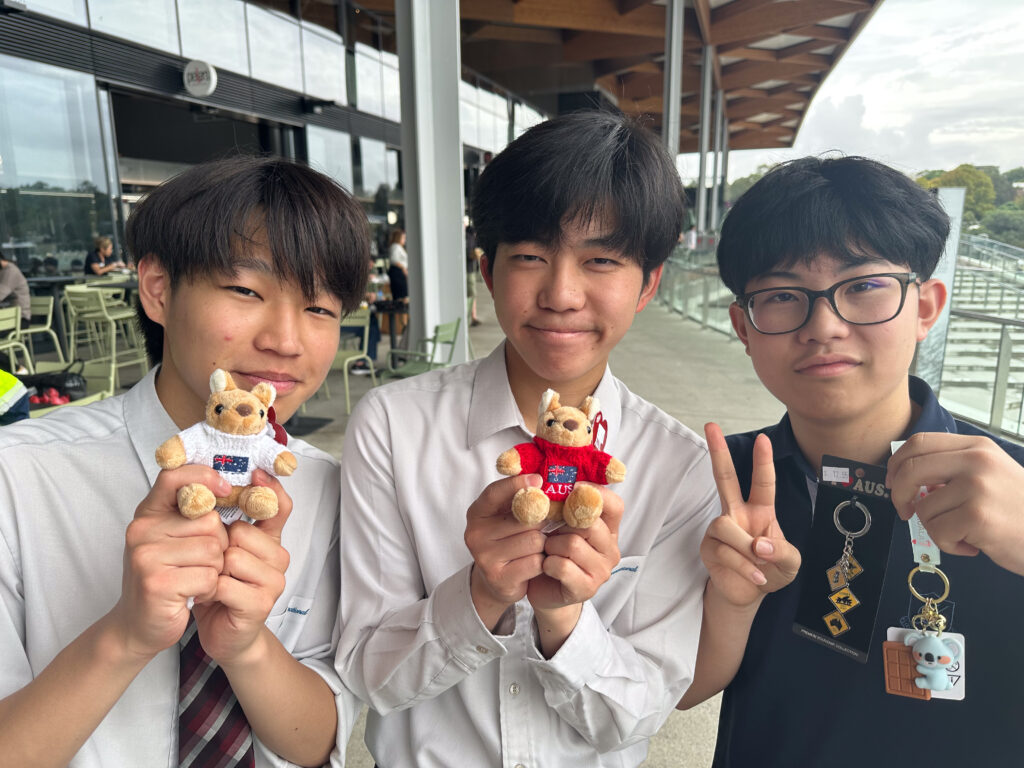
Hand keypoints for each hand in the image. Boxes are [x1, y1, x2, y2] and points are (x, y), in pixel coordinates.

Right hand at [108, 466, 229, 660]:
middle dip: (217, 544)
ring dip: (214, 569)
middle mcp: (142, 531)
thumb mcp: (172, 539)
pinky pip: (208, 576)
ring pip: (213, 550)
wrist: (136, 627)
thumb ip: (191, 513)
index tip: (225, 489)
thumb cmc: (163, 578)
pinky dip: (208, 589)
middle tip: (198, 563)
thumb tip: (228, 487)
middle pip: (209, 521)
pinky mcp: (157, 583)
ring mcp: (146, 557)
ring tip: (194, 579)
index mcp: (147, 514)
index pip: (173, 476)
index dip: (204, 476)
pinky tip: (192, 594)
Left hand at [194, 470, 292, 664]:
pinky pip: (225, 584)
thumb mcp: (224, 549)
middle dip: (217, 546)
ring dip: (211, 570)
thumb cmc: (220, 587)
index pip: (280, 506)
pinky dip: (209, 591)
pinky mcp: (261, 604)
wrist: (223, 634)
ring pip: (233, 557)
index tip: (256, 473)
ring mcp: (274, 581)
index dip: (270, 489)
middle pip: (242, 532)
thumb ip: (227, 519)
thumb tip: (211, 483)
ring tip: (210, 581)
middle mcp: (279, 557)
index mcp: (271, 539)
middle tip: (212, 565)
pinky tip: (210, 598)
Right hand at [465, 475, 546, 629]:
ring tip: (537, 548)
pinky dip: (542, 562)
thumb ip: (518, 499)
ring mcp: (485, 557)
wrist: (498, 582)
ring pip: (534, 540)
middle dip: (541, 522)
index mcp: (477, 513)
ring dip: (543, 544)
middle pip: (525, 519)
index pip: (494, 493)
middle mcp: (475, 534)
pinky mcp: (498, 578)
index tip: (538, 479)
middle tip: (544, 527)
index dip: (516, 484)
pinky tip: (536, 563)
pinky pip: (536, 562)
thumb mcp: (506, 516)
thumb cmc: (508, 541)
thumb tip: (540, 479)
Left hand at [527, 484, 621, 611]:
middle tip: (549, 530)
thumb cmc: (552, 551)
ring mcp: (602, 571)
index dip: (593, 493)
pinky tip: (546, 566)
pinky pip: (562, 566)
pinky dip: (548, 563)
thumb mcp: (560, 524)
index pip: (614, 504)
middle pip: (588, 523)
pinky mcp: (587, 588)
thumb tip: (549, 481)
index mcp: (609, 529)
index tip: (570, 489)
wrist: (545, 590)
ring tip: (547, 550)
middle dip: (560, 524)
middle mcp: (611, 549)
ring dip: (551, 545)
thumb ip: (564, 505)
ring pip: (573, 544)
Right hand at [701, 423, 799, 606]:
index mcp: (760, 511)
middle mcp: (737, 513)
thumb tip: (760, 543)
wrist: (749, 594)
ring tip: (759, 565)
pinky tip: (754, 576)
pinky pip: (724, 551)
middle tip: (710, 425)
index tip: (763, 439)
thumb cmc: (771, 570)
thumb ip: (783, 551)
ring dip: (747, 550)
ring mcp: (720, 529)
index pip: (762, 482)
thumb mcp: (791, 563)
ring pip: (727, 527)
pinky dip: (744, 567)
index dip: (763, 461)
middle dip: (718, 451)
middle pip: (724, 477)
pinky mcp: (708, 547)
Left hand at [888, 432, 1023, 575]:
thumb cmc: (1019, 510)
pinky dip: (950, 544)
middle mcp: (976, 461)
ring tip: (966, 532)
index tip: (893, 482)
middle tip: (905, 511)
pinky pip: (937, 532)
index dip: (897, 464)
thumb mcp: (990, 475)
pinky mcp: (977, 516)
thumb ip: (952, 471)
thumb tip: (909, 479)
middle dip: (899, 495)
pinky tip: (974, 544)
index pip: (918, 444)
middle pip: (910, 470)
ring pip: (923, 508)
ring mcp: (977, 487)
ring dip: (936, 528)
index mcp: (976, 447)